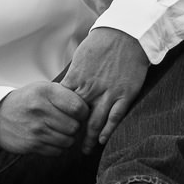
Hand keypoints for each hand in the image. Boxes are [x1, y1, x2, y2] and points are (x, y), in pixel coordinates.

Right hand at [0, 82, 88, 155]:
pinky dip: (58, 147)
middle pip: (75, 126)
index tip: (79, 112)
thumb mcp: (43, 88)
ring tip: (59, 130)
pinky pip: (58, 151)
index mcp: (46, 92)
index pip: (79, 107)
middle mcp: (41, 110)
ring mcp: (36, 129)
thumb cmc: (27, 101)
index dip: (84, 112)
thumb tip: (91, 107)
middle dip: (76, 126)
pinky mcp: (32, 145)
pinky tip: (50, 138)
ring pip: (68, 141)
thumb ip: (65, 95)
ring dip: (67, 138)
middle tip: (68, 123)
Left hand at [59, 28, 148, 154]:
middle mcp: (90, 89)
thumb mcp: (80, 57)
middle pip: (76, 118)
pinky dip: (108, 130)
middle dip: (71, 133)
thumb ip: (74, 75)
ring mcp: (108, 93)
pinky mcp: (125, 94)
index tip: (56, 128)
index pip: (63, 106)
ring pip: (95, 122)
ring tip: (84, 150)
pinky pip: (115, 117)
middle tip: (67, 145)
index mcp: (77, 80)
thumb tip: (65, 88)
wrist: (126, 33)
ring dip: (88, 138)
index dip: (59, 119)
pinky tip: (102, 140)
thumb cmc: (102, 42)